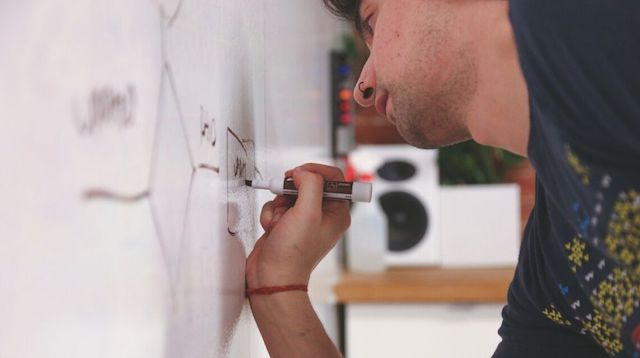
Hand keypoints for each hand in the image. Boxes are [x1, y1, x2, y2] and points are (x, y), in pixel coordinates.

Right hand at [246, 163, 350, 288]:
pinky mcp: (286, 224)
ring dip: (278, 205)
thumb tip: (302, 173)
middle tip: (284, 200)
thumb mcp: (308, 213)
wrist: (271, 277)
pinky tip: (272, 229)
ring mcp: (303, 220)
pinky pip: (276, 206)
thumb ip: (310, 184)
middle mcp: (323, 215)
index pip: (334, 178)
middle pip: (307, 183)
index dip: (315, 171)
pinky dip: (271, 215)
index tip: (299, 174)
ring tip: (279, 223)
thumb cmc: (294, 254)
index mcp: (337, 212)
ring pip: (288, 194)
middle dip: (291, 192)